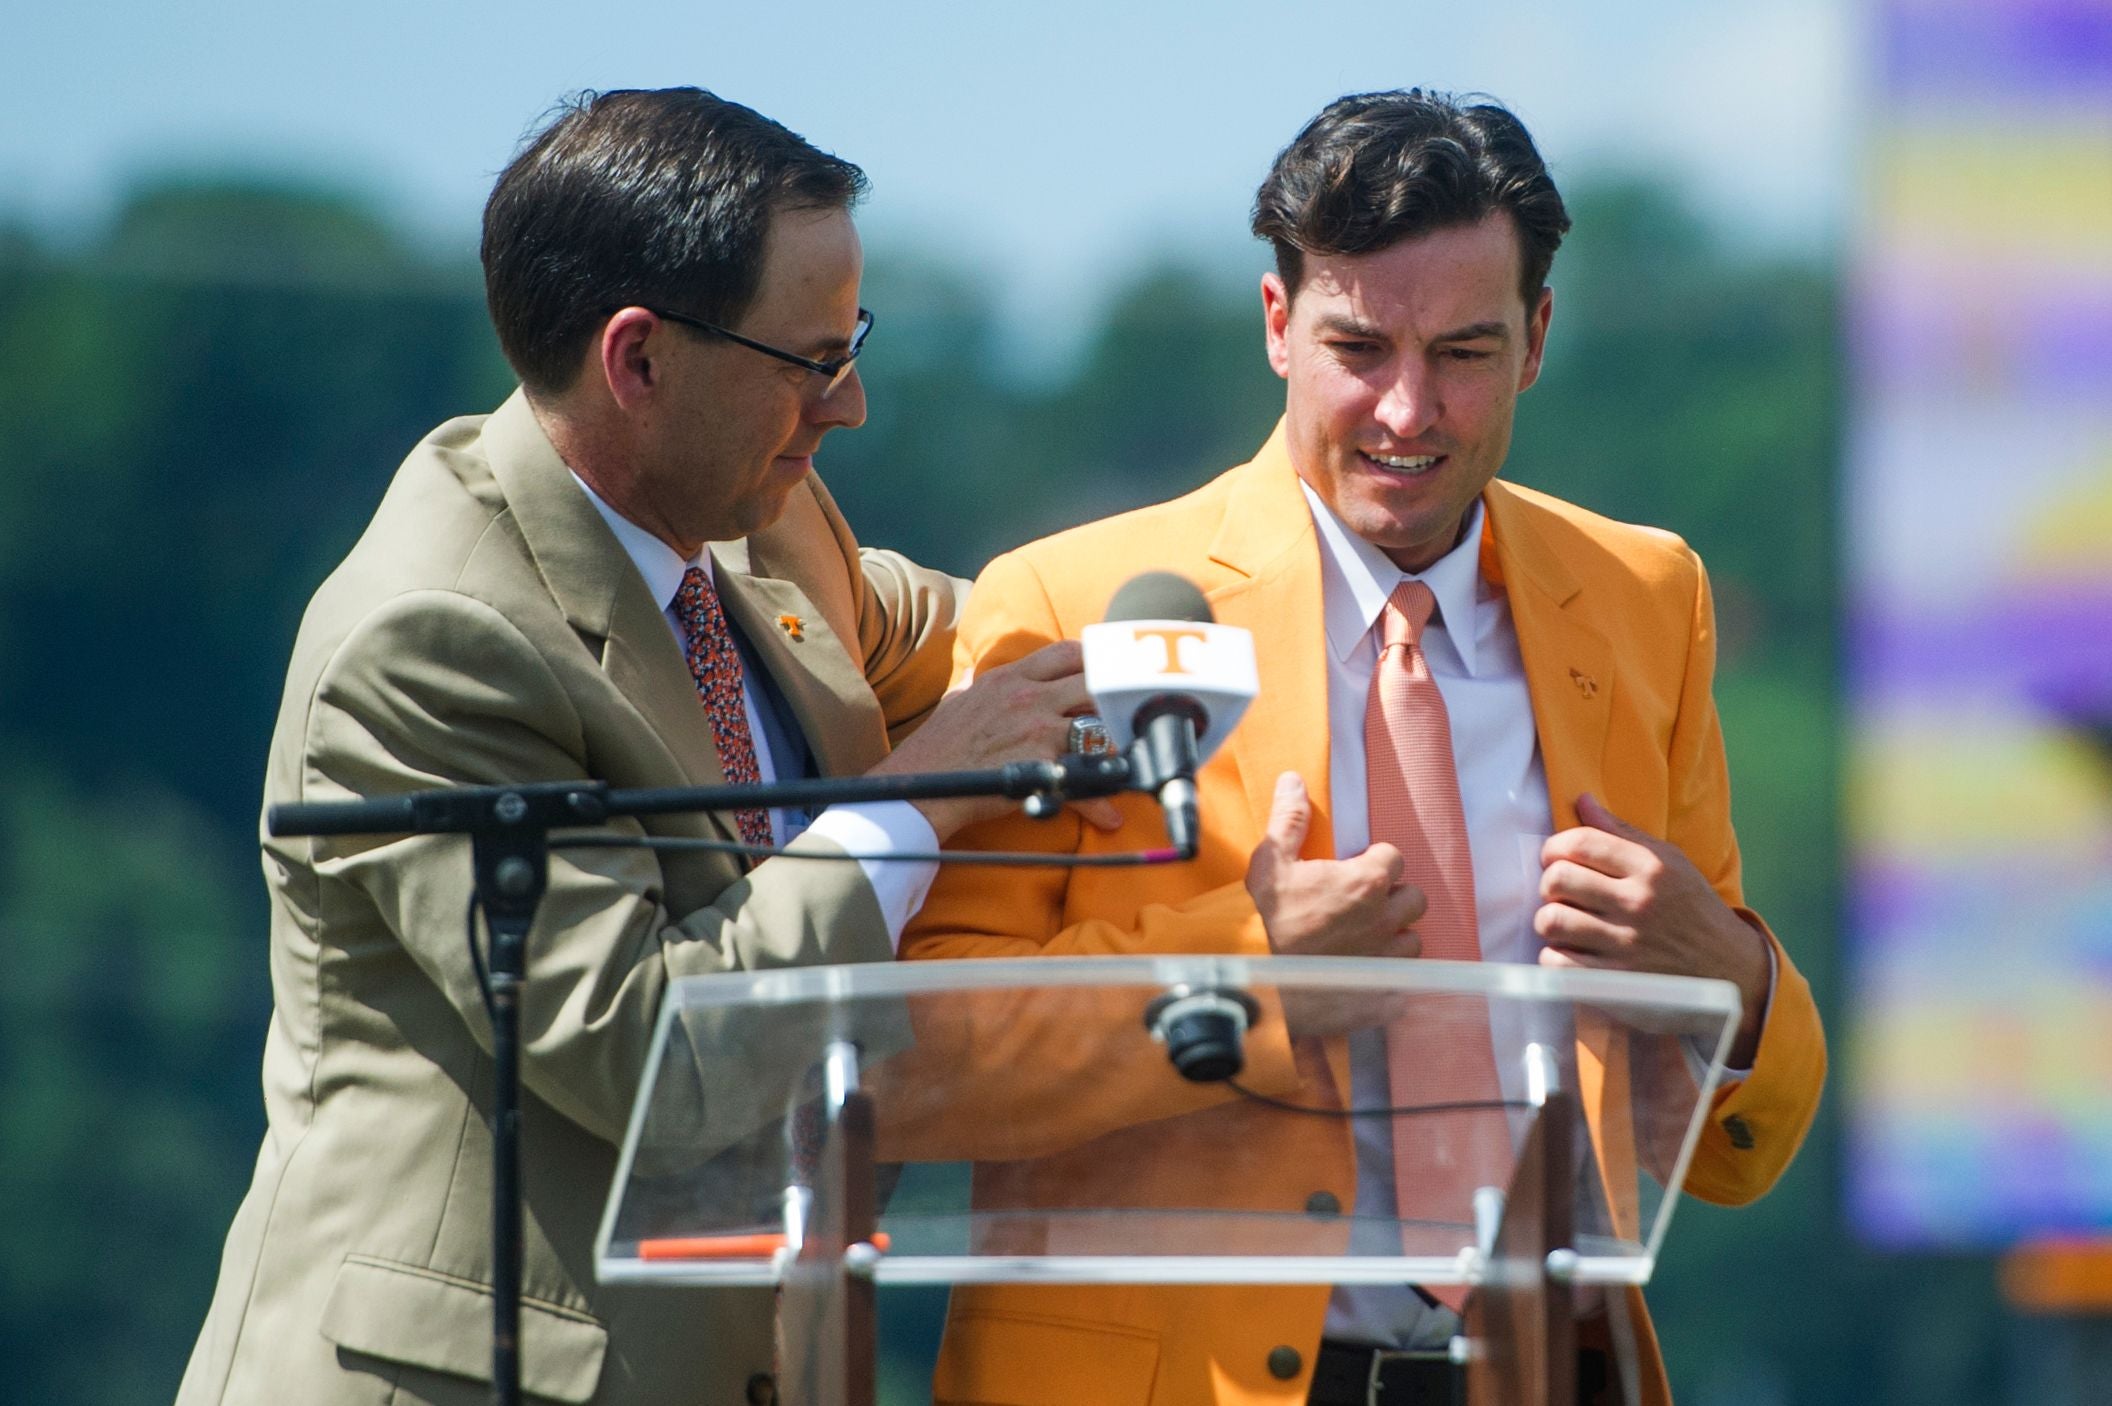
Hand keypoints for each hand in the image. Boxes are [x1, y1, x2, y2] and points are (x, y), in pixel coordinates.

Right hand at [871, 640, 1120, 841]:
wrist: (922, 786)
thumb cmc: (936, 748)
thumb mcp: (955, 702)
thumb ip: (972, 685)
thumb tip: (972, 672)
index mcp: (1009, 678)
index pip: (1065, 652)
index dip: (1093, 660)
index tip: (1105, 673)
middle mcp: (1028, 697)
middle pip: (1093, 683)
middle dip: (1113, 700)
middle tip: (1126, 718)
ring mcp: (1037, 730)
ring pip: (1098, 728)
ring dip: (1116, 748)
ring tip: (1129, 763)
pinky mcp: (1042, 765)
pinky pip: (1084, 780)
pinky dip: (1101, 803)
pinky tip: (1111, 817)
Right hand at [1245, 772, 1422, 1036]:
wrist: (1261, 985)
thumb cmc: (1265, 922)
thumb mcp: (1270, 865)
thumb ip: (1289, 821)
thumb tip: (1293, 781)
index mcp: (1366, 883)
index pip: (1394, 857)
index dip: (1376, 861)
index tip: (1354, 869)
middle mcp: (1386, 919)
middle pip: (1414, 899)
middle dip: (1394, 898)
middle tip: (1364, 903)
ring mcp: (1388, 959)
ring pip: (1412, 941)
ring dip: (1394, 937)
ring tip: (1366, 939)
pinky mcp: (1386, 992)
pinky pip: (1403, 980)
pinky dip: (1390, 976)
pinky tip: (1367, 973)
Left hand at [1535, 793, 1771, 1064]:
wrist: (1731, 970)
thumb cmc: (1692, 910)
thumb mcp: (1670, 864)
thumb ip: (1622, 834)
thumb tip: (1582, 800)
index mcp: (1651, 868)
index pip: (1580, 843)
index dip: (1554, 848)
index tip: (1555, 858)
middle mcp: (1639, 903)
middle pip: (1557, 880)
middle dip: (1550, 885)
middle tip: (1561, 894)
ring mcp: (1627, 944)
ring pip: (1551, 921)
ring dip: (1550, 921)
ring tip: (1565, 923)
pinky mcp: (1617, 982)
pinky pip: (1556, 962)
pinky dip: (1555, 957)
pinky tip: (1571, 952)